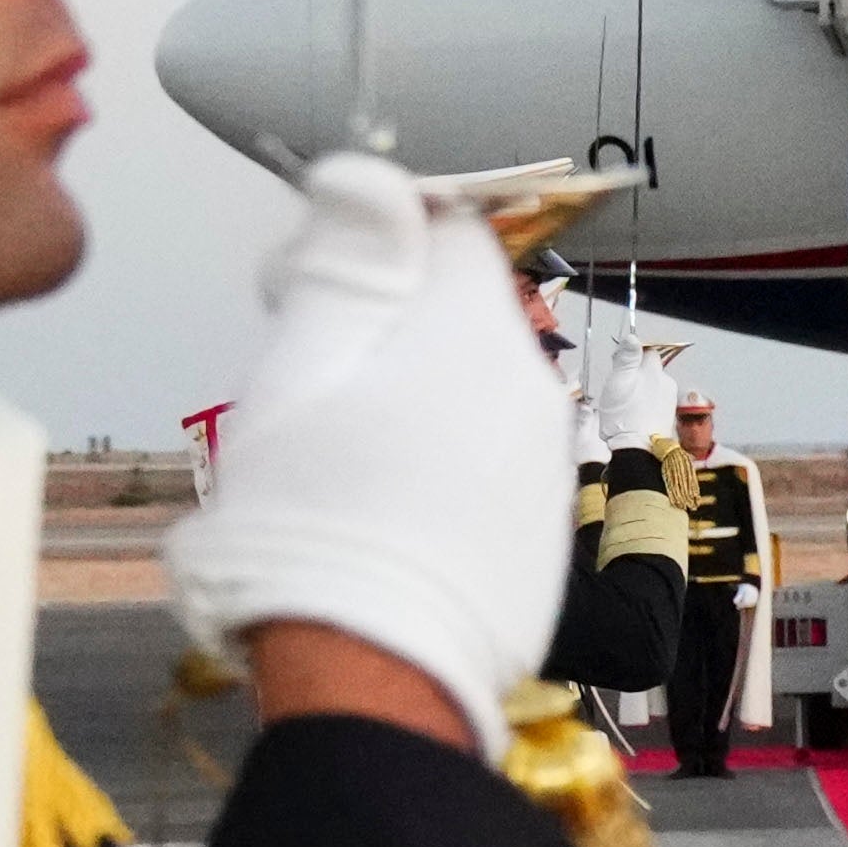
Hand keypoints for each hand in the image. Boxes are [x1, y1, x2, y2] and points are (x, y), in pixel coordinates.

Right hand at [166, 158, 570, 747]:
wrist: (373, 669)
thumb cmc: (315, 514)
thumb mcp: (303, 363)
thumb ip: (346, 262)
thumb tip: (372, 177)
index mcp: (474, 329)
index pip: (448, 230)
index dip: (375, 241)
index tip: (314, 285)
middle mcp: (530, 386)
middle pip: (458, 312)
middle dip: (386, 324)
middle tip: (308, 381)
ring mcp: (544, 461)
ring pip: (472, 387)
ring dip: (410, 396)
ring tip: (335, 458)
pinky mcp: (539, 527)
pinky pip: (487, 460)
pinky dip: (438, 464)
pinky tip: (379, 509)